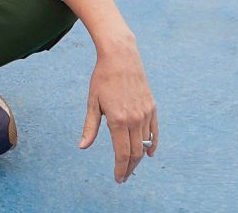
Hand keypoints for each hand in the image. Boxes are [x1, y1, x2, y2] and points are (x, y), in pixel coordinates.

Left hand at [78, 34, 157, 182]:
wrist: (121, 58)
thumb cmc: (102, 79)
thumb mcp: (92, 103)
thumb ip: (90, 127)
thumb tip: (83, 146)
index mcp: (118, 120)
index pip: (122, 153)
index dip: (120, 169)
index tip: (117, 178)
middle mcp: (135, 120)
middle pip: (136, 153)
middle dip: (130, 168)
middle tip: (123, 176)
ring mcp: (146, 114)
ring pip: (146, 144)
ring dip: (139, 158)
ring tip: (130, 166)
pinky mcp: (152, 108)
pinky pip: (155, 132)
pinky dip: (153, 145)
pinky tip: (149, 154)